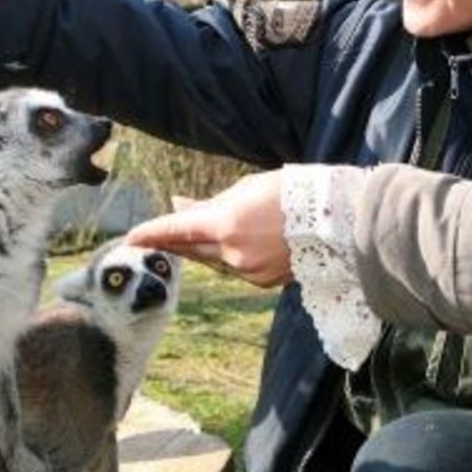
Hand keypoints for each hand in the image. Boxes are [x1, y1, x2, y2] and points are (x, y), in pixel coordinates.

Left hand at [126, 171, 292, 287]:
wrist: (340, 221)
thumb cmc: (295, 193)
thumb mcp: (247, 188)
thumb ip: (210, 203)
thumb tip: (179, 206)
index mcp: (227, 224)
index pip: (177, 230)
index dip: (151, 233)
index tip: (130, 238)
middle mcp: (233, 253)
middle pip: (190, 249)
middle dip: (171, 241)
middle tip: (152, 236)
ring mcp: (249, 272)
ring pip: (213, 260)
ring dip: (202, 247)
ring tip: (199, 232)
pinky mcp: (264, 283)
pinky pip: (235, 270)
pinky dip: (229, 257)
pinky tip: (234, 244)